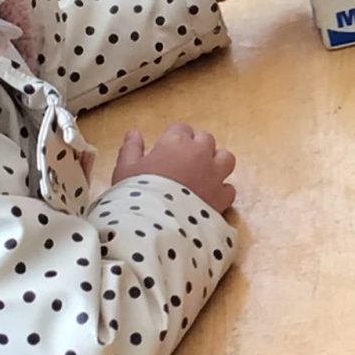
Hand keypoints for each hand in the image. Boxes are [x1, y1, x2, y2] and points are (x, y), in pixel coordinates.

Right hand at [112, 123, 237, 215]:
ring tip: (202, 175)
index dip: (174, 139)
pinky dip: (221, 192)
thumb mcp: (125, 169)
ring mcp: (214, 175)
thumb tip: (133, 133)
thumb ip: (131, 149)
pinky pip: (229, 188)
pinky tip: (209, 199)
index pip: (181, 129)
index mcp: (176, 142)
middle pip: (205, 139)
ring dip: (216, 163)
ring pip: (225, 158)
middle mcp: (200, 153)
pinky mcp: (222, 197)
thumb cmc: (135, 193)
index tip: (166, 151)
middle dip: (196, 148)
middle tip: (183, 163)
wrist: (154, 225)